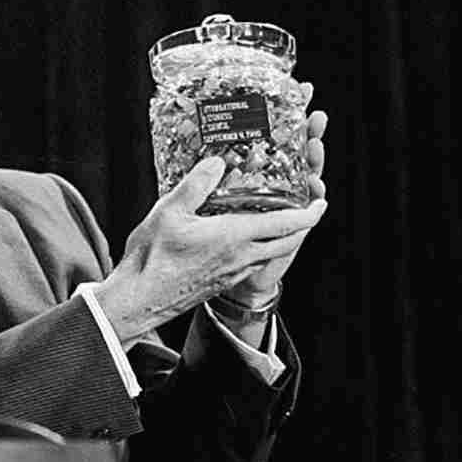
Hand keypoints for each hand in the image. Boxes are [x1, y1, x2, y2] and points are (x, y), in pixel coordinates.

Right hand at [94, 154, 327, 343]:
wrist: (141, 299)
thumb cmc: (153, 258)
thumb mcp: (170, 211)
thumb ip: (197, 185)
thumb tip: (216, 163)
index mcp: (234, 237)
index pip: (286, 224)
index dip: (309, 213)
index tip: (321, 202)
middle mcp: (241, 257)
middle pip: (288, 242)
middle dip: (303, 225)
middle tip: (307, 209)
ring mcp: (234, 272)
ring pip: (272, 254)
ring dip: (284, 237)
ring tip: (280, 220)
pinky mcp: (223, 282)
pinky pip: (254, 262)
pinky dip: (263, 248)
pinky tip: (246, 239)